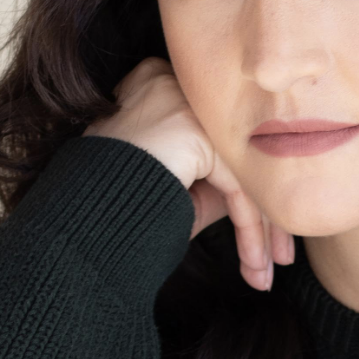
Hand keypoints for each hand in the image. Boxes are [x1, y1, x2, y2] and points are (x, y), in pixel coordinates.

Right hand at [82, 57, 294, 290]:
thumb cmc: (116, 205)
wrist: (79, 222)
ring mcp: (184, 102)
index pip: (221, 142)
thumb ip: (216, 176)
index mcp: (162, 85)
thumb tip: (268, 191)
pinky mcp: (194, 132)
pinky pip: (237, 189)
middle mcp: (174, 82)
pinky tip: (256, 267)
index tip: (264, 235)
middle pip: (238, 155)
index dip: (249, 191)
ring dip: (261, 232)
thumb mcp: (173, 186)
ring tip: (266, 275)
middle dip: (266, 215)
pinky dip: (249, 234)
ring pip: (244, 174)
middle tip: (279, 259)